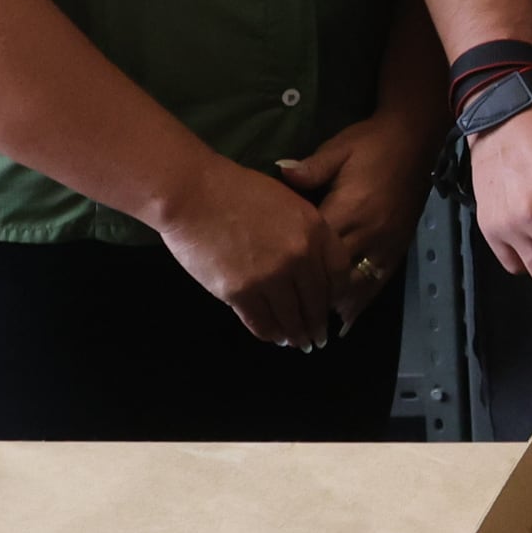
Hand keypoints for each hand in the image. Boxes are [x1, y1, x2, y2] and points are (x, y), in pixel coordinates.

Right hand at [155, 156, 343, 349]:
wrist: (192, 193)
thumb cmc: (236, 189)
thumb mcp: (287, 200)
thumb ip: (305, 231)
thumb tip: (311, 262)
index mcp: (314, 229)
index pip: (339, 272)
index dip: (338, 295)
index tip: (333, 306)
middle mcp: (299, 256)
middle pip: (316, 301)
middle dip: (317, 324)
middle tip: (318, 338)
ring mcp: (270, 276)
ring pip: (290, 317)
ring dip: (296, 335)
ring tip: (298, 343)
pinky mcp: (240, 292)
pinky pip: (261, 322)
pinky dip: (269, 333)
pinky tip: (274, 337)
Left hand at [278, 110, 432, 330]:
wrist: (413, 139)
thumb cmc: (370, 143)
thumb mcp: (337, 149)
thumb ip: (309, 168)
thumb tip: (280, 173)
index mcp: (348, 209)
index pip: (317, 252)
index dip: (297, 275)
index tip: (276, 294)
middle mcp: (368, 232)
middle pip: (336, 277)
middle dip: (315, 301)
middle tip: (291, 324)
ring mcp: (386, 242)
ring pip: (359, 286)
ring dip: (339, 308)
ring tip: (317, 330)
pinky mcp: (399, 246)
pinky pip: (380, 281)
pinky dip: (363, 301)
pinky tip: (348, 318)